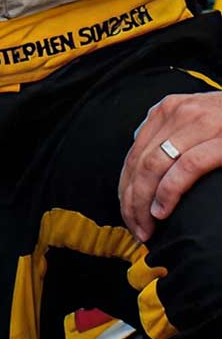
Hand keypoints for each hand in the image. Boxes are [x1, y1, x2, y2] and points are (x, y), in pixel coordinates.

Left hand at [118, 91, 221, 240]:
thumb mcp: (195, 123)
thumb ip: (170, 137)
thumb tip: (142, 164)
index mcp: (168, 110)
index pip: (134, 153)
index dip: (125, 188)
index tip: (127, 214)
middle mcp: (178, 113)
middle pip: (140, 162)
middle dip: (132, 200)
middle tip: (136, 228)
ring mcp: (200, 124)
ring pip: (154, 165)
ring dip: (144, 202)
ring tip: (146, 227)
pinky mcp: (221, 142)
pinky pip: (186, 168)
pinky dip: (168, 191)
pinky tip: (163, 211)